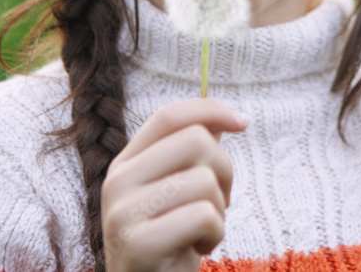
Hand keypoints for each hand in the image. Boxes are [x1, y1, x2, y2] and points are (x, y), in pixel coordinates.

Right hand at [101, 98, 248, 271]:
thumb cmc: (172, 243)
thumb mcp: (178, 192)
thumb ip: (192, 154)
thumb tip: (222, 118)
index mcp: (125, 164)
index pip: (169, 116)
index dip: (210, 110)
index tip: (243, 122)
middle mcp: (117, 182)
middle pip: (195, 141)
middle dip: (224, 171)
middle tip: (218, 202)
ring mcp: (123, 213)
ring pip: (205, 180)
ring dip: (220, 210)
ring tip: (202, 231)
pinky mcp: (138, 244)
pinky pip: (204, 215)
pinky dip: (215, 234)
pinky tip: (198, 249)